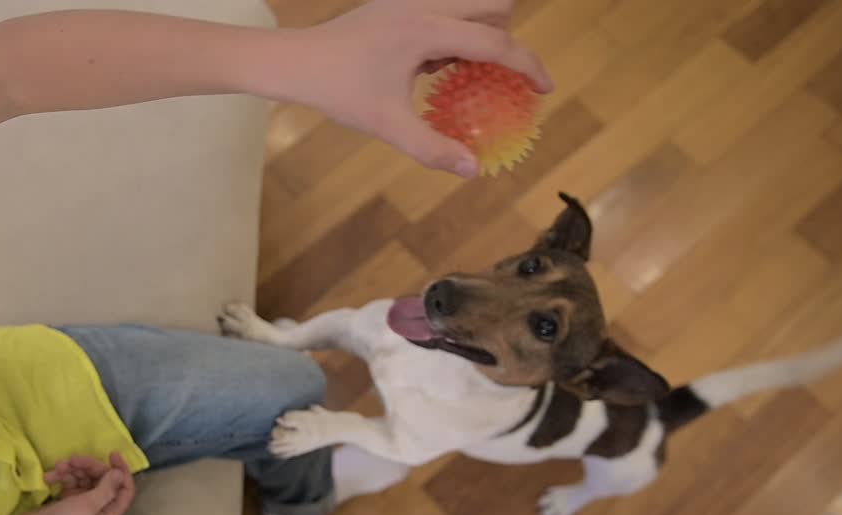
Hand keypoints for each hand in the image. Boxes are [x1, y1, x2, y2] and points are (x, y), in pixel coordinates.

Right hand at [13, 452, 134, 514]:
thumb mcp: (87, 505)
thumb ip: (106, 489)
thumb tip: (119, 473)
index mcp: (108, 512)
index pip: (125, 489)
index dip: (122, 471)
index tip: (111, 454)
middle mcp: (97, 507)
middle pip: (102, 479)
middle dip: (89, 467)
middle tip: (72, 459)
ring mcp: (80, 503)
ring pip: (84, 478)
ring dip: (72, 470)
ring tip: (57, 467)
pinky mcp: (65, 500)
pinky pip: (69, 482)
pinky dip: (61, 477)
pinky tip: (48, 477)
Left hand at [274, 0, 552, 176]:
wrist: (296, 62)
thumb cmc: (339, 90)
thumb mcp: (387, 125)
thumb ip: (432, 148)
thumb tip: (471, 171)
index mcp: (427, 30)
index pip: (497, 43)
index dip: (528, 67)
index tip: (545, 89)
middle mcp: (424, 4)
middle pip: (495, 4)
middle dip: (504, 39)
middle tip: (493, 78)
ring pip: (471, 1)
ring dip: (478, 31)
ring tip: (453, 73)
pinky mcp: (398, 1)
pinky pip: (445, 8)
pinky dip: (452, 30)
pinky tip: (427, 66)